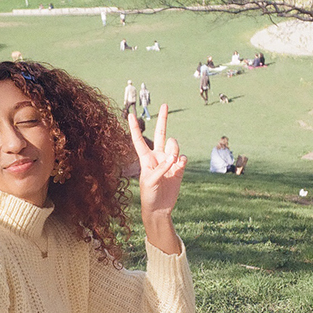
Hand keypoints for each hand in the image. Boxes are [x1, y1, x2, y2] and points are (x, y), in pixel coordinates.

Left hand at [128, 104, 185, 253]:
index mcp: (145, 158)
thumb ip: (161, 168)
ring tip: (172, 163)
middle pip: (161, 133)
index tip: (130, 114)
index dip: (135, 128)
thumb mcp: (150, 182)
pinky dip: (181, 161)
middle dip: (163, 119)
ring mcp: (169, 161)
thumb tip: (174, 157)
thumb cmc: (148, 195)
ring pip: (174, 146)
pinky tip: (178, 166)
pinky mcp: (179, 169)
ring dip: (174, 151)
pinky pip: (183, 158)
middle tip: (165, 104)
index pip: (139, 140)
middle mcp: (157, 157)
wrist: (159, 208)